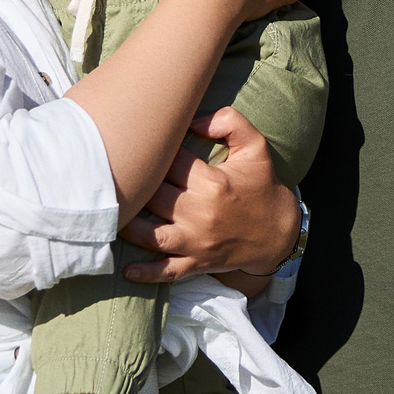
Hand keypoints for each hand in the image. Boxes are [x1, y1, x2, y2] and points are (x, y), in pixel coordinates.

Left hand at [119, 107, 300, 280]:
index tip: (145, 145)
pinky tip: (126, 269)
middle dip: (136, 185)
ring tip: (113, 212)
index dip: (155, 152)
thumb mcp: (256, 147)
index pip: (170, 162)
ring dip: (128, 225)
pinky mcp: (196, 262)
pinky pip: (166, 271)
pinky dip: (145, 273)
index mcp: (213, 182)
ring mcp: (196, 241)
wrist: (280, 233)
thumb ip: (229, 122)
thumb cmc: (263, 187)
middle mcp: (200, 213)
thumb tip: (192, 120)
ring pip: (150, 235)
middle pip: (153, 196)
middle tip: (117, 174)